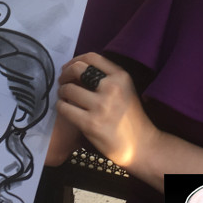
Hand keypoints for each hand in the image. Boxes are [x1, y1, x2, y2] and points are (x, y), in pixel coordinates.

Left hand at [56, 53, 159, 170]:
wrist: (141, 145)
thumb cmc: (130, 117)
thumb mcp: (125, 89)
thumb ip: (107, 77)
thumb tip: (77, 68)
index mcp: (121, 76)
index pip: (91, 57)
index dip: (75, 60)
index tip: (69, 68)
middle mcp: (112, 87)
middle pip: (77, 69)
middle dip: (65, 74)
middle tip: (62, 82)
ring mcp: (101, 106)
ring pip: (68, 89)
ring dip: (62, 92)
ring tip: (64, 97)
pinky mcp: (91, 123)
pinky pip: (65, 108)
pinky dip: (61, 106)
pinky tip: (65, 109)